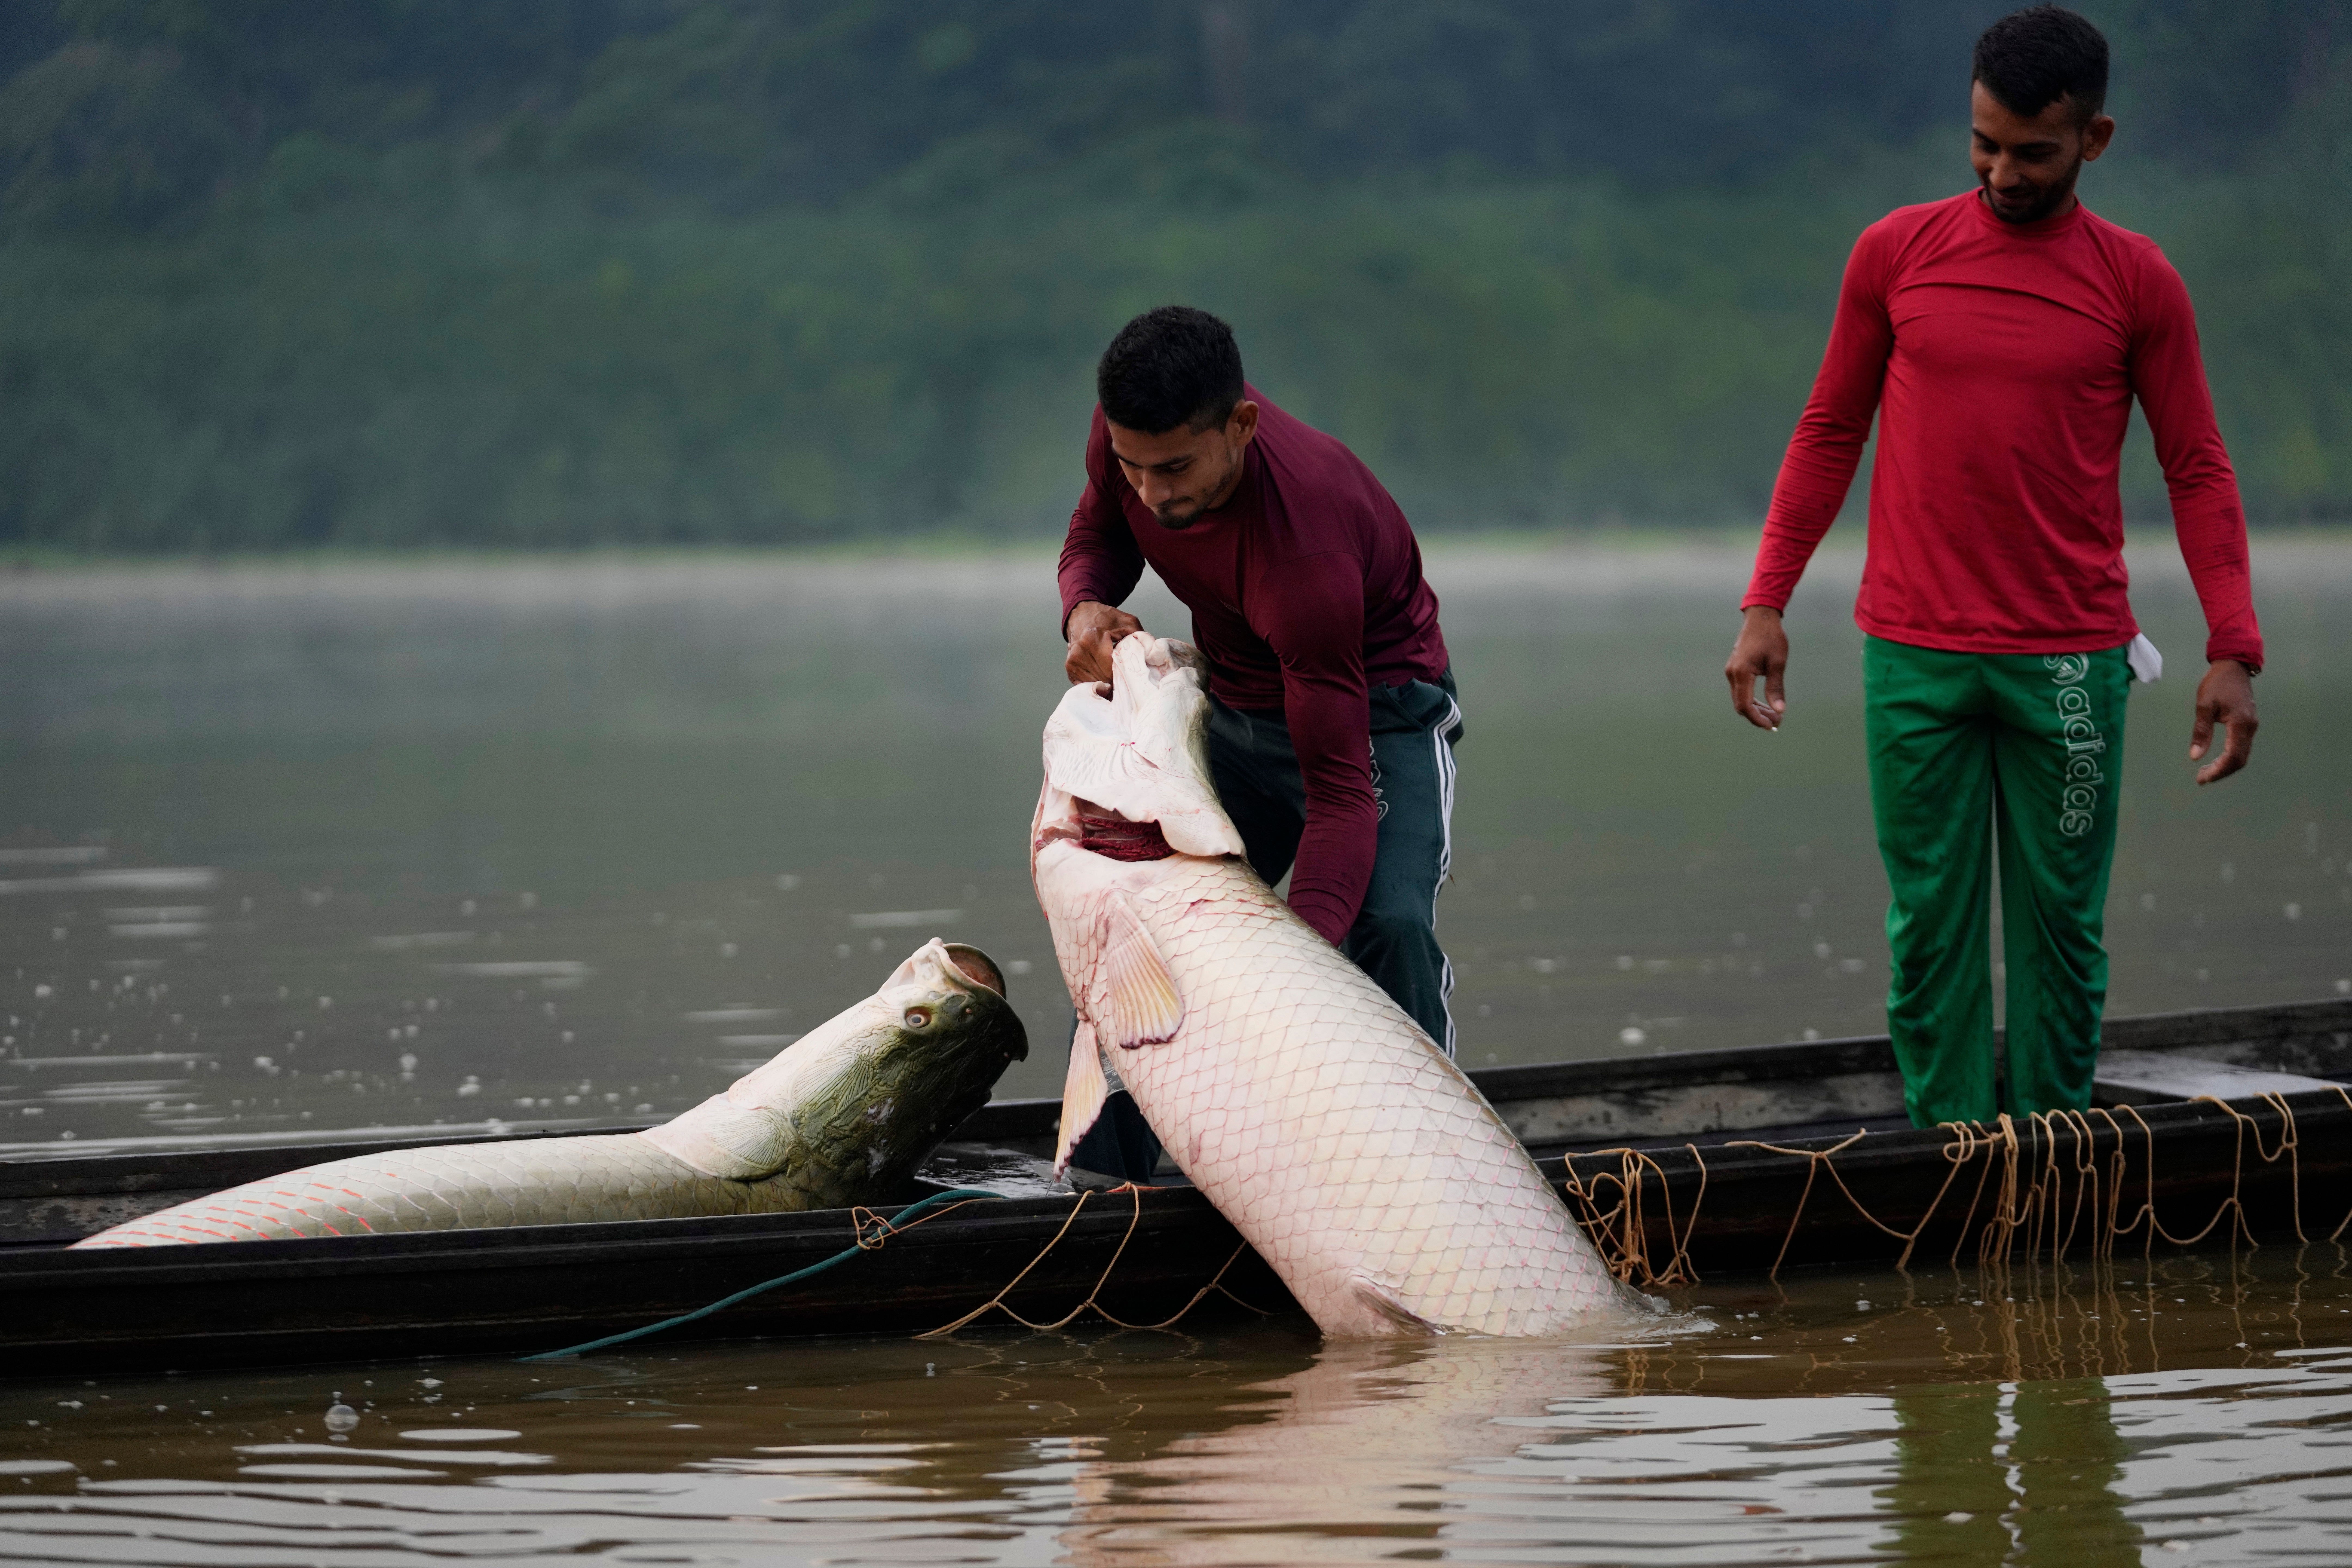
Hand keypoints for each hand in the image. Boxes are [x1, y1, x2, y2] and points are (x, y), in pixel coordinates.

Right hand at [1064, 601, 1144, 684]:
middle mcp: (1080, 652)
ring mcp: (1072, 661)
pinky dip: (1097, 682)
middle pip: (1104, 679)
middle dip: (1116, 680)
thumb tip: (1151, 658)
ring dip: (1107, 682)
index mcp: (1093, 639)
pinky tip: (1103, 675)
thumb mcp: (1128, 622)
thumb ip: (1142, 638)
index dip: (1124, 675)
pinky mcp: (1069, 667)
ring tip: (1114, 673)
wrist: (1082, 614)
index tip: (1132, 674)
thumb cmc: (1106, 618)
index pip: (1111, 670)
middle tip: (1126, 675)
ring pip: (1095, 684)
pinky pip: (1086, 684)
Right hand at [1724, 606, 1787, 729]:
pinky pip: (1741, 691)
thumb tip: (1780, 711)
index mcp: (1741, 672)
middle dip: (1758, 716)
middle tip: (1778, 723)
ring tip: (1775, 715)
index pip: (1745, 705)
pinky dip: (1753, 700)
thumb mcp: (1777, 663)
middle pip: (1741, 705)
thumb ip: (1776, 688)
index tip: (1771, 725)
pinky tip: (1766, 703)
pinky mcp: (1735, 670)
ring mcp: (1732, 672)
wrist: (1760, 617)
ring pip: (1741, 699)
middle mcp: (1732, 674)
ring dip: (1756, 709)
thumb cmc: (1771, 637)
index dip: (1757, 718)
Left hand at [2190, 659, 2257, 784]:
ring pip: (2242, 755)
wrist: (2233, 666)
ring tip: (2205, 772)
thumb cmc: (2217, 683)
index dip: (2218, 771)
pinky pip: (2241, 746)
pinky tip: (2216, 759)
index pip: (2233, 757)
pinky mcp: (2248, 723)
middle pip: (2240, 760)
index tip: (2202, 778)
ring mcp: (2251, 726)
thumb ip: (2201, 731)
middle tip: (2201, 778)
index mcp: (2240, 724)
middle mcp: (2250, 727)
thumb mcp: (2204, 706)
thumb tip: (2195, 756)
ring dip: (2225, 766)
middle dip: (2221, 772)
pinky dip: (2230, 757)